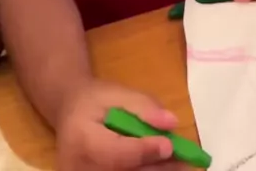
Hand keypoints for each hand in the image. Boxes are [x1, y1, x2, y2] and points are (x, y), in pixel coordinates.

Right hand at [57, 77, 188, 170]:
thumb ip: (143, 106)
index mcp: (83, 139)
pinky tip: (161, 167)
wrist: (69, 113)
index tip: (169, 144)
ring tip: (181, 166)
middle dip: (158, 169)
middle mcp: (79, 168)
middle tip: (186, 163)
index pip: (116, 154)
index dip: (144, 151)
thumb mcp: (117, 93)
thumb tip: (171, 123)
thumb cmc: (94, 100)